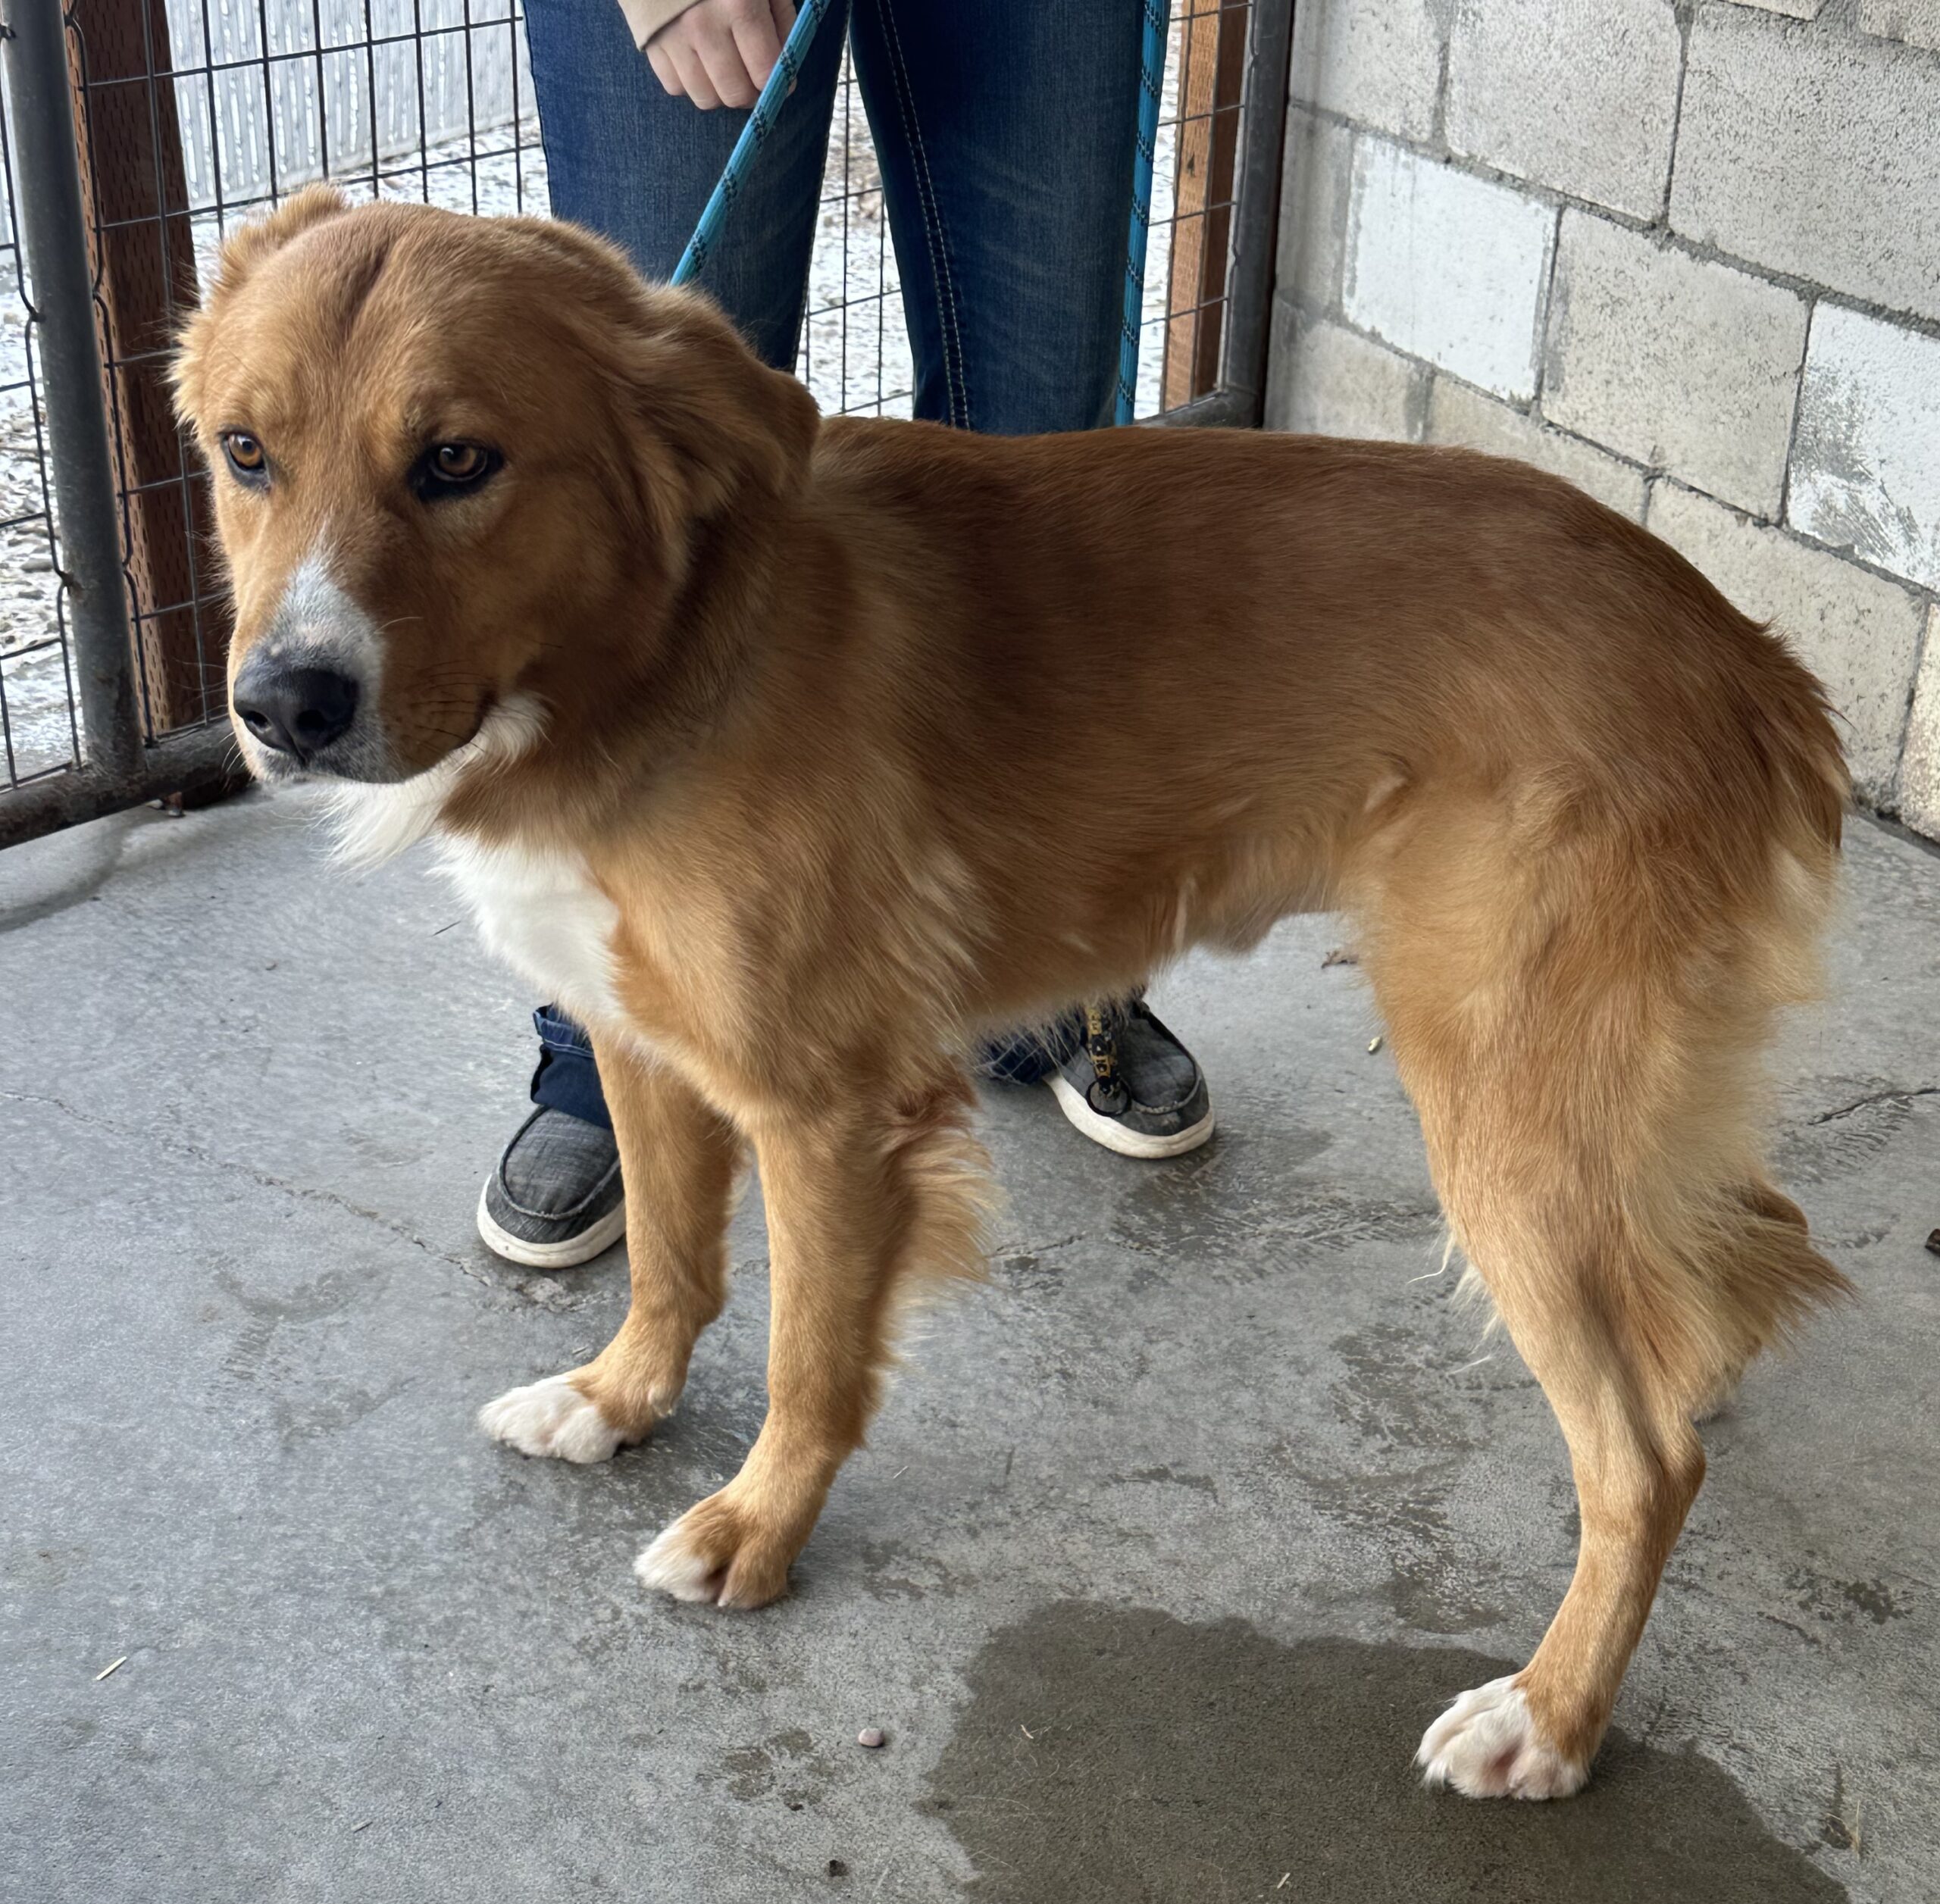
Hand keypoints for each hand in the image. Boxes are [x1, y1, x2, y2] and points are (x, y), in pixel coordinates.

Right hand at [646, 0, 796, 109]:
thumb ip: (781, 21)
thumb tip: (784, 71)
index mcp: (738, 4)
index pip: (764, 73)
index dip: (777, 82)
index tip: (779, 78)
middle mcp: (703, 26)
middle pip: (735, 94)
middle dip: (750, 92)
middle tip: (751, 75)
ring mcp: (673, 37)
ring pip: (706, 98)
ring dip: (721, 91)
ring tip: (725, 66)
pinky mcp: (651, 44)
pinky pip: (677, 88)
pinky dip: (692, 82)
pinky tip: (698, 59)